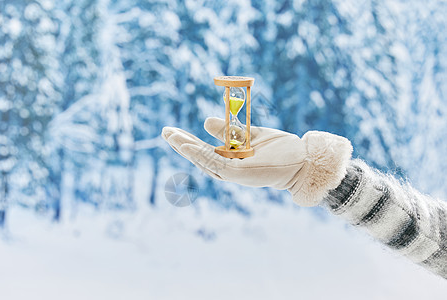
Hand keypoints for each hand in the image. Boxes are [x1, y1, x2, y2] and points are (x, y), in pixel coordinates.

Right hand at [162, 117, 351, 205]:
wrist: (304, 161)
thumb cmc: (281, 150)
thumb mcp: (252, 134)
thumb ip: (230, 130)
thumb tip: (205, 121)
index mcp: (234, 161)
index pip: (206, 151)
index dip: (189, 142)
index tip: (175, 131)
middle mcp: (231, 169)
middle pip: (200, 157)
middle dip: (181, 145)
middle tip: (164, 131)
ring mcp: (234, 174)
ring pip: (204, 160)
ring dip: (186, 148)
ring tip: (170, 135)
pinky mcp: (238, 175)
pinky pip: (215, 163)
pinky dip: (199, 154)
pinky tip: (186, 145)